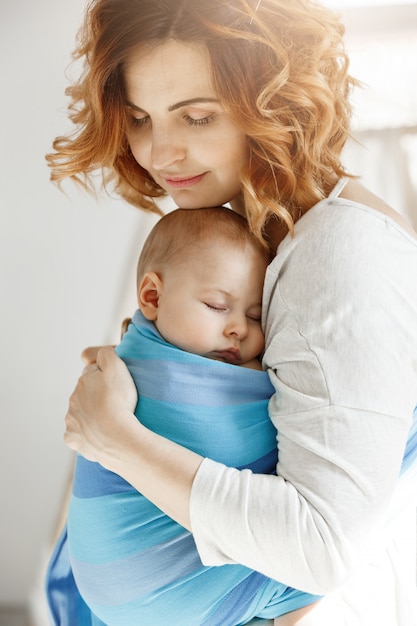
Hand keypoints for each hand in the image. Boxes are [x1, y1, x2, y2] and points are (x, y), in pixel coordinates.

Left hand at [64, 347, 137, 467]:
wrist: (117, 437)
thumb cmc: (119, 401)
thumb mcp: (116, 366)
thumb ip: (105, 353)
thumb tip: (96, 354)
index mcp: (83, 381)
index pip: (92, 373)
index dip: (106, 377)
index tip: (117, 385)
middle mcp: (73, 400)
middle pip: (86, 394)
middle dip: (97, 396)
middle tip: (116, 403)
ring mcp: (72, 421)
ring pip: (82, 414)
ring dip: (93, 415)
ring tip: (111, 421)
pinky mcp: (74, 440)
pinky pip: (79, 435)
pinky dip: (88, 435)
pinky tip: (101, 435)